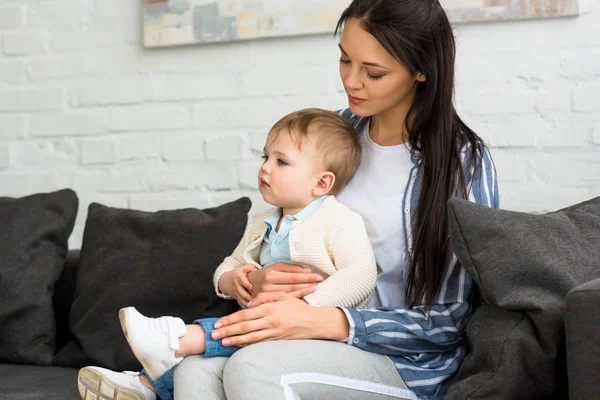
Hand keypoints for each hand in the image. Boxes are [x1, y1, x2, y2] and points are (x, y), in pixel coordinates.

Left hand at [210, 289, 349, 346]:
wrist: (315, 322)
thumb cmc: (298, 307)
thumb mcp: (282, 296)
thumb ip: (265, 297)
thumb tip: (249, 303)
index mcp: (269, 308)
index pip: (245, 315)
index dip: (230, 319)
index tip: (218, 323)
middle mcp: (270, 321)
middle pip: (244, 327)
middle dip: (227, 330)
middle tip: (214, 334)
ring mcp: (273, 332)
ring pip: (250, 338)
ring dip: (235, 340)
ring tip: (223, 342)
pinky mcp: (277, 341)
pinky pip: (259, 344)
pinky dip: (247, 345)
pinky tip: (238, 346)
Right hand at [218, 264, 256, 306]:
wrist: (226, 280)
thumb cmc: (240, 273)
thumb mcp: (244, 268)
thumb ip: (251, 268)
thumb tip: (258, 271)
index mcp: (238, 277)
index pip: (242, 281)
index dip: (246, 284)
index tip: (251, 287)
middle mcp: (236, 285)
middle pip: (241, 292)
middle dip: (247, 297)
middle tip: (255, 300)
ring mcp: (236, 293)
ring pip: (240, 299)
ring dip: (247, 303)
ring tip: (255, 305)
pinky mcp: (236, 298)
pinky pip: (240, 303)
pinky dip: (245, 306)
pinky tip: (252, 308)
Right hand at [246, 262, 322, 296]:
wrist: (248, 285)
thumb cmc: (264, 274)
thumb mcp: (275, 267)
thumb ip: (291, 268)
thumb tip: (307, 270)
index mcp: (270, 275)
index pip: (293, 277)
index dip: (307, 277)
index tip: (318, 276)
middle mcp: (268, 287)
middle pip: (293, 286)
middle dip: (308, 284)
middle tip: (320, 282)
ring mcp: (267, 298)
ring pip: (290, 295)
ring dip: (304, 292)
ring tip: (316, 289)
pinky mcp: (268, 305)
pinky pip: (285, 302)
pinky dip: (297, 300)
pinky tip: (306, 298)